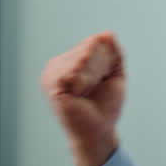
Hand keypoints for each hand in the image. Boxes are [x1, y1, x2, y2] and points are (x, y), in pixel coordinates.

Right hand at [40, 31, 126, 165]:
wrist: (99, 131)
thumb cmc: (105, 105)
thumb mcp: (114, 74)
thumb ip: (113, 53)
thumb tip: (108, 34)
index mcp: (68, 61)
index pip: (94, 42)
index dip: (107, 62)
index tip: (102, 81)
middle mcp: (56, 66)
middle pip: (90, 47)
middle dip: (102, 69)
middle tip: (96, 89)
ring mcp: (52, 75)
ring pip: (84, 57)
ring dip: (95, 76)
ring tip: (87, 93)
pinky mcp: (52, 86)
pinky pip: (76, 71)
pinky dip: (86, 82)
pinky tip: (80, 95)